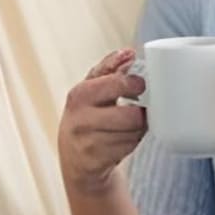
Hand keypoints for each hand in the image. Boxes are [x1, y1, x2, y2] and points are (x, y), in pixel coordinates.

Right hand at [58, 47, 146, 190]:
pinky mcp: (96, 161)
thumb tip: (128, 52)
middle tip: (137, 109)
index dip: (134, 84)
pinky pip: (129, 147)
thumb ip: (110, 68)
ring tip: (127, 126)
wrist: (75, 160)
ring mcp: (87, 141)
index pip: (117, 83)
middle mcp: (80, 118)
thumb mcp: (92, 90)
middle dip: (139, 113)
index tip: (139, 85)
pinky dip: (132, 143)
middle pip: (131, 115)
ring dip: (137, 129)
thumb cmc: (87, 117)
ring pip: (133, 132)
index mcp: (80, 94)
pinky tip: (122, 140)